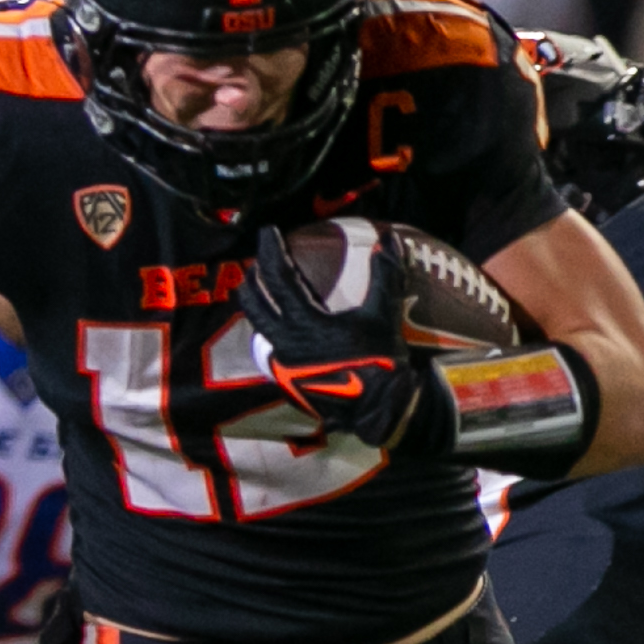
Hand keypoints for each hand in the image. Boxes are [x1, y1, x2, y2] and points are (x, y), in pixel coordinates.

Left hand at [237, 224, 432, 447]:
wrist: (381, 411)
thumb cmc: (383, 363)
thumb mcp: (385, 315)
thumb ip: (385, 275)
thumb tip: (390, 240)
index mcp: (306, 325)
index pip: (278, 278)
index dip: (270, 250)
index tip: (268, 232)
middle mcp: (286, 345)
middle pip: (255, 304)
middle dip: (252, 279)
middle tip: (258, 262)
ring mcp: (284, 367)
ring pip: (259, 329)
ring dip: (258, 306)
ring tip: (263, 293)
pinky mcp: (289, 383)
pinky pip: (272, 349)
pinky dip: (273, 331)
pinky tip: (284, 329)